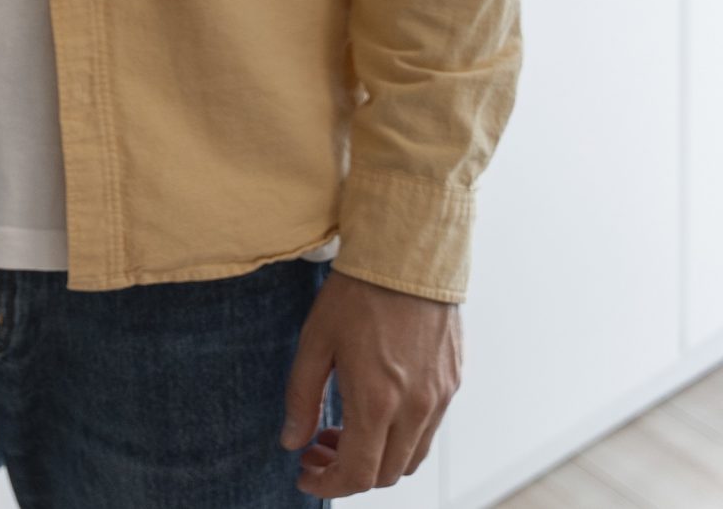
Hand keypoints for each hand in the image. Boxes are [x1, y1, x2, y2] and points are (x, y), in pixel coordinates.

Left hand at [281, 271, 462, 495]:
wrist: (408, 259)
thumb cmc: (356, 294)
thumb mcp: (314, 342)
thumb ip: (301, 397)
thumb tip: (291, 440)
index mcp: (377, 402)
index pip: (357, 473)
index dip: (327, 484)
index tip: (305, 475)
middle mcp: (415, 409)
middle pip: (385, 474)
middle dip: (347, 474)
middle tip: (316, 450)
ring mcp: (439, 399)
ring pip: (410, 458)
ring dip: (375, 459)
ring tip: (340, 431)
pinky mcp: (451, 384)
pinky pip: (428, 431)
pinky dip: (398, 438)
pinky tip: (372, 411)